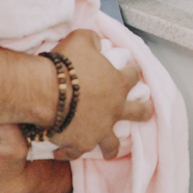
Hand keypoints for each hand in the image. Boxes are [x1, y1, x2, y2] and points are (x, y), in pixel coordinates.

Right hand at [50, 28, 150, 161]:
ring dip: (112, 147)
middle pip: (137, 113)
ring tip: (110, 152)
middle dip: (143, 112)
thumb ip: (93, 40)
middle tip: (146, 113)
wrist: (45, 91)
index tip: (132, 70)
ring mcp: (98, 130)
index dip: (133, 71)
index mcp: (118, 84)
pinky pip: (76, 153)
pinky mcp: (80, 144)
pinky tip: (64, 153)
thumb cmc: (65, 64)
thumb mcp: (81, 40)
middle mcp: (114, 110)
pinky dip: (70, 153)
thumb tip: (97, 43)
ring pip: (112, 143)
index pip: (133, 75)